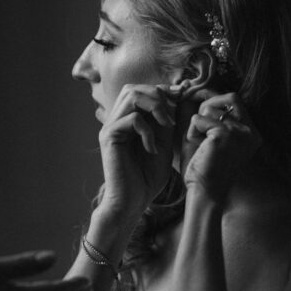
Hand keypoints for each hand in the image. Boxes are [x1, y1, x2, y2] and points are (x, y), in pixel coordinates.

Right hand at [98, 84, 176, 216]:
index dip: (161, 90)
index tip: (180, 96)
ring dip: (155, 107)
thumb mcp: (163, 144)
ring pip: (131, 95)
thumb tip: (176, 98)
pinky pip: (132, 118)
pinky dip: (148, 131)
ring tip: (166, 126)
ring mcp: (110, 128)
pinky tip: (152, 149)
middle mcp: (115, 121)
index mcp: (126, 121)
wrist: (131, 202)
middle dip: (157, 96)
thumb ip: (165, 123)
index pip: (140, 91)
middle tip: (171, 118)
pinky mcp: (109, 137)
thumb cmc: (147, 178)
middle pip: (133, 88)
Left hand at [183, 91, 261, 202]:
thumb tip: (190, 87)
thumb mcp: (207, 137)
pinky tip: (197, 146)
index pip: (235, 100)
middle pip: (230, 96)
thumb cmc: (203, 168)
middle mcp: (252, 131)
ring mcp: (241, 132)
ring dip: (198, 121)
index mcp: (251, 133)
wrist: (203, 193)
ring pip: (212, 106)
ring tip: (198, 141)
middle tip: (199, 126)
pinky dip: (192, 131)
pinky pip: (200, 119)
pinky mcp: (226, 135)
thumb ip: (204, 114)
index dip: (214, 101)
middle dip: (208, 106)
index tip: (199, 108)